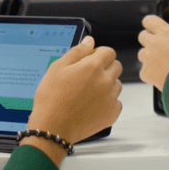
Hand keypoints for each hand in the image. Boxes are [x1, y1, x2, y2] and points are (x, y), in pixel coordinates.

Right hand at [24, 36, 121, 163]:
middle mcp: (106, 81)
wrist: (53, 128)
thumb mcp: (57, 68)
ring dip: (106, 85)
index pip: (109, 52)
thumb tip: (89, 42)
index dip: (98, 54)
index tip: (90, 60)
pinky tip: (91, 105)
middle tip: (87, 77)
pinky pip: (116, 102)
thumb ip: (77, 52)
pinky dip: (107, 102)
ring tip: (87, 93)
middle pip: (116, 66)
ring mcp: (111, 98)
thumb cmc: (51, 99)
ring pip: (116, 84)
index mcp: (93, 66)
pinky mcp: (112, 114)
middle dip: (104, 68)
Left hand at [138, 7, 168, 91]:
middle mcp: (154, 43)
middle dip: (150, 40)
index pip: (149, 20)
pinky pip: (143, 70)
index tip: (156, 28)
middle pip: (142, 36)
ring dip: (149, 56)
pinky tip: (163, 74)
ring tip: (164, 63)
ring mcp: (148, 58)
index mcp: (166, 33)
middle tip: (163, 47)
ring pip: (142, 53)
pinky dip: (151, 73)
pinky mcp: (146, 73)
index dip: (151, 24)